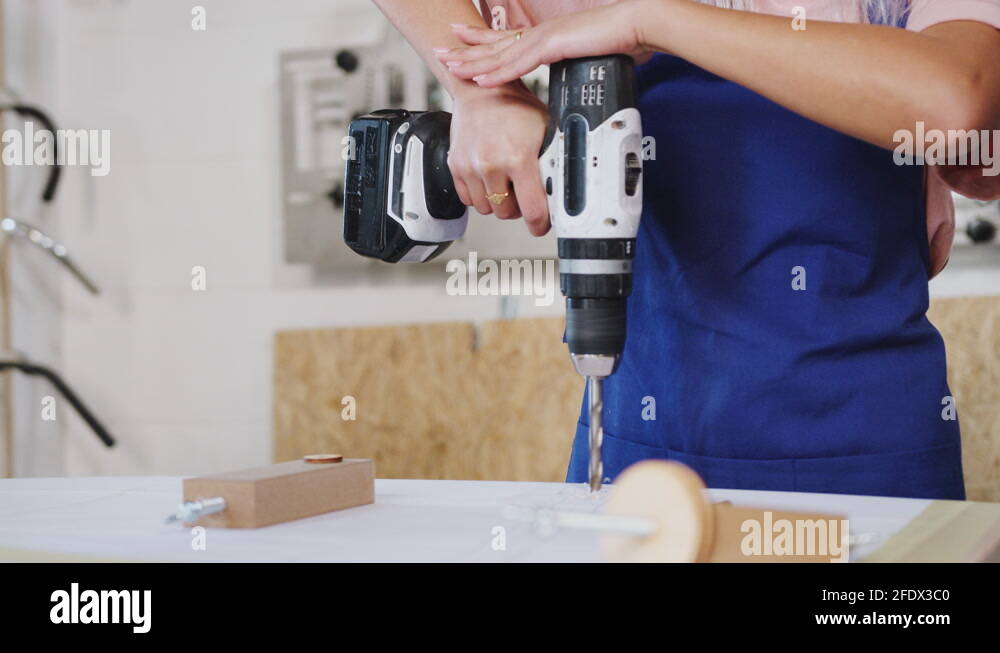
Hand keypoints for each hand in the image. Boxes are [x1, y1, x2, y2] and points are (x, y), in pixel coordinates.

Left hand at [435, 0, 651, 87]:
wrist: (635, 27)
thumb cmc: (617, 43)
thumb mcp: (583, 58)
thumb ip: (568, 65)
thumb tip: (565, 77)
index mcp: (544, 37)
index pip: (505, 40)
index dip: (480, 42)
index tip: (460, 42)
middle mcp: (538, 35)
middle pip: (494, 45)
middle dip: (465, 51)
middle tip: (440, 52)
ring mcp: (543, 39)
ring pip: (500, 56)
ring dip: (473, 63)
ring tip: (449, 67)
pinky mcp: (552, 47)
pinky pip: (518, 65)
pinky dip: (497, 74)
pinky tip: (480, 80)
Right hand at [447, 83, 551, 234]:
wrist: (482, 90)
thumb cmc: (516, 107)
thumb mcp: (545, 131)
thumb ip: (553, 162)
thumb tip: (563, 190)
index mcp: (518, 158)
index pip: (532, 210)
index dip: (539, 224)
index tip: (541, 225)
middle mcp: (491, 165)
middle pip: (506, 213)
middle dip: (518, 208)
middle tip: (523, 193)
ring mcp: (471, 167)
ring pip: (487, 209)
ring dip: (498, 202)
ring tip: (505, 183)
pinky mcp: (455, 166)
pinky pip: (468, 200)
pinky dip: (480, 195)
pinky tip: (489, 179)